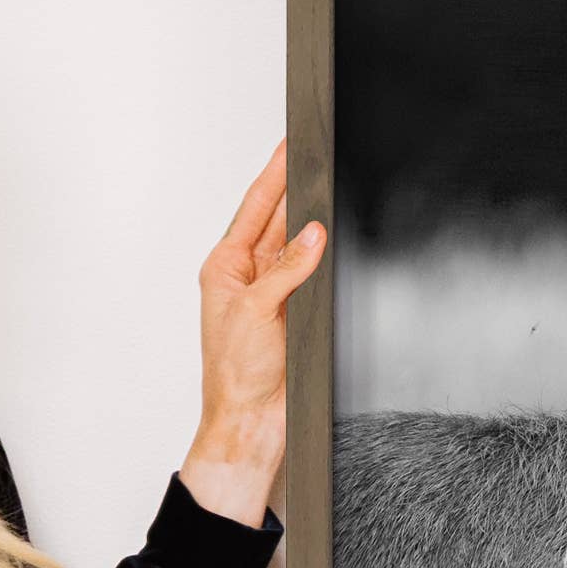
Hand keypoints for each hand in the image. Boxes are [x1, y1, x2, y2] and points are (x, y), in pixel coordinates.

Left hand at [183, 145, 323, 526]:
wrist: (253, 423)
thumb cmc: (236, 376)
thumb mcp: (256, 312)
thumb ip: (288, 269)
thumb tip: (313, 233)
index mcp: (226, 268)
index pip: (256, 208)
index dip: (274, 174)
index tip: (290, 144)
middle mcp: (250, 275)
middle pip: (279, 217)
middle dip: (298, 185)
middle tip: (317, 152)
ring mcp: (277, 292)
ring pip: (301, 242)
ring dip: (315, 219)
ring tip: (332, 183)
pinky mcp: (300, 310)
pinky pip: (317, 270)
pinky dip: (328, 252)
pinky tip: (340, 235)